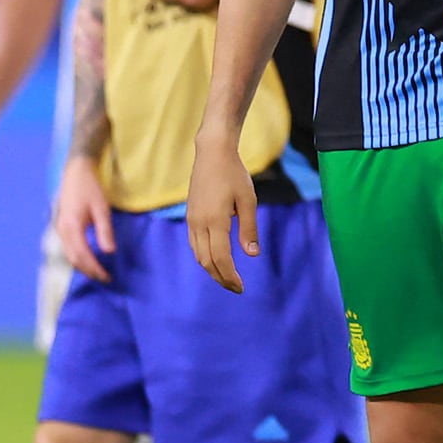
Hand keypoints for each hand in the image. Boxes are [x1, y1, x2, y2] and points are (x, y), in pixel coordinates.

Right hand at [53, 154, 115, 283]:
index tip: (107, 277)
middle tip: (105, 278)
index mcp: (71, 227)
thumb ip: (105, 231)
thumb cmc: (90, 188)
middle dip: (89, 271)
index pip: (83, 255)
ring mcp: (59, 229)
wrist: (75, 172)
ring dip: (82, 266)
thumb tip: (109, 252)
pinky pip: (68, 248)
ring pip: (69, 255)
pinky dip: (78, 257)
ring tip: (98, 272)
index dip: (94, 269)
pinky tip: (88, 259)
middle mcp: (61, 231)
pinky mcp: (61, 226)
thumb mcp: (102, 209)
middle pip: (73, 259)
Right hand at [184, 123, 254, 292]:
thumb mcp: (248, 201)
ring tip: (227, 278)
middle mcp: (198, 223)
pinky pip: (194, 244)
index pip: (220, 258)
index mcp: (214, 221)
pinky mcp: (190, 216)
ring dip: (211, 269)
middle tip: (236, 288)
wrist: (212, 154)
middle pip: (206, 261)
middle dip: (221, 277)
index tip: (241, 287)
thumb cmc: (234, 175)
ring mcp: (191, 220)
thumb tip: (252, 254)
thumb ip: (249, 228)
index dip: (230, 275)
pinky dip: (204, 257)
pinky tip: (215, 260)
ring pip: (198, 254)